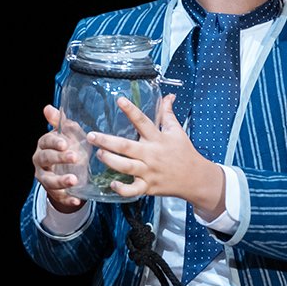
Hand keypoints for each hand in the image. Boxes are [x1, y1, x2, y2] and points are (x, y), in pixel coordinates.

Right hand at [32, 104, 85, 213]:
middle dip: (59, 158)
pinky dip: (67, 199)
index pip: (46, 141)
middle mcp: (41, 161)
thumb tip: (49, 107)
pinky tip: (77, 200)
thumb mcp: (70, 135)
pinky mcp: (53, 192)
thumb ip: (62, 123)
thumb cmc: (71, 148)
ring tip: (74, 180)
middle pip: (46, 159)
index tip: (65, 143)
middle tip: (75, 157)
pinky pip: (59, 196)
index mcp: (44, 145)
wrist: (72, 171)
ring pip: (49, 180)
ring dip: (61, 180)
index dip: (54, 142)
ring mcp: (45, 177)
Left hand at [86, 95, 223, 210]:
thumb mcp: (177, 131)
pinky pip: (132, 190)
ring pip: (125, 166)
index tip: (120, 100)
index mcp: (158, 139)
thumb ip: (168, 113)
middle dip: (107, 141)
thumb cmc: (184, 152)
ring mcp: (149, 171)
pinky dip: (121, 188)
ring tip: (98, 153)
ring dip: (110, 160)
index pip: (143, 121)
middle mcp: (151, 154)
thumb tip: (169, 96)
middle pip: (126, 147)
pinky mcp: (148, 186)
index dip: (131, 111)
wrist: (195, 178)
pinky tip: (112, 183)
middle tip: (91, 136)